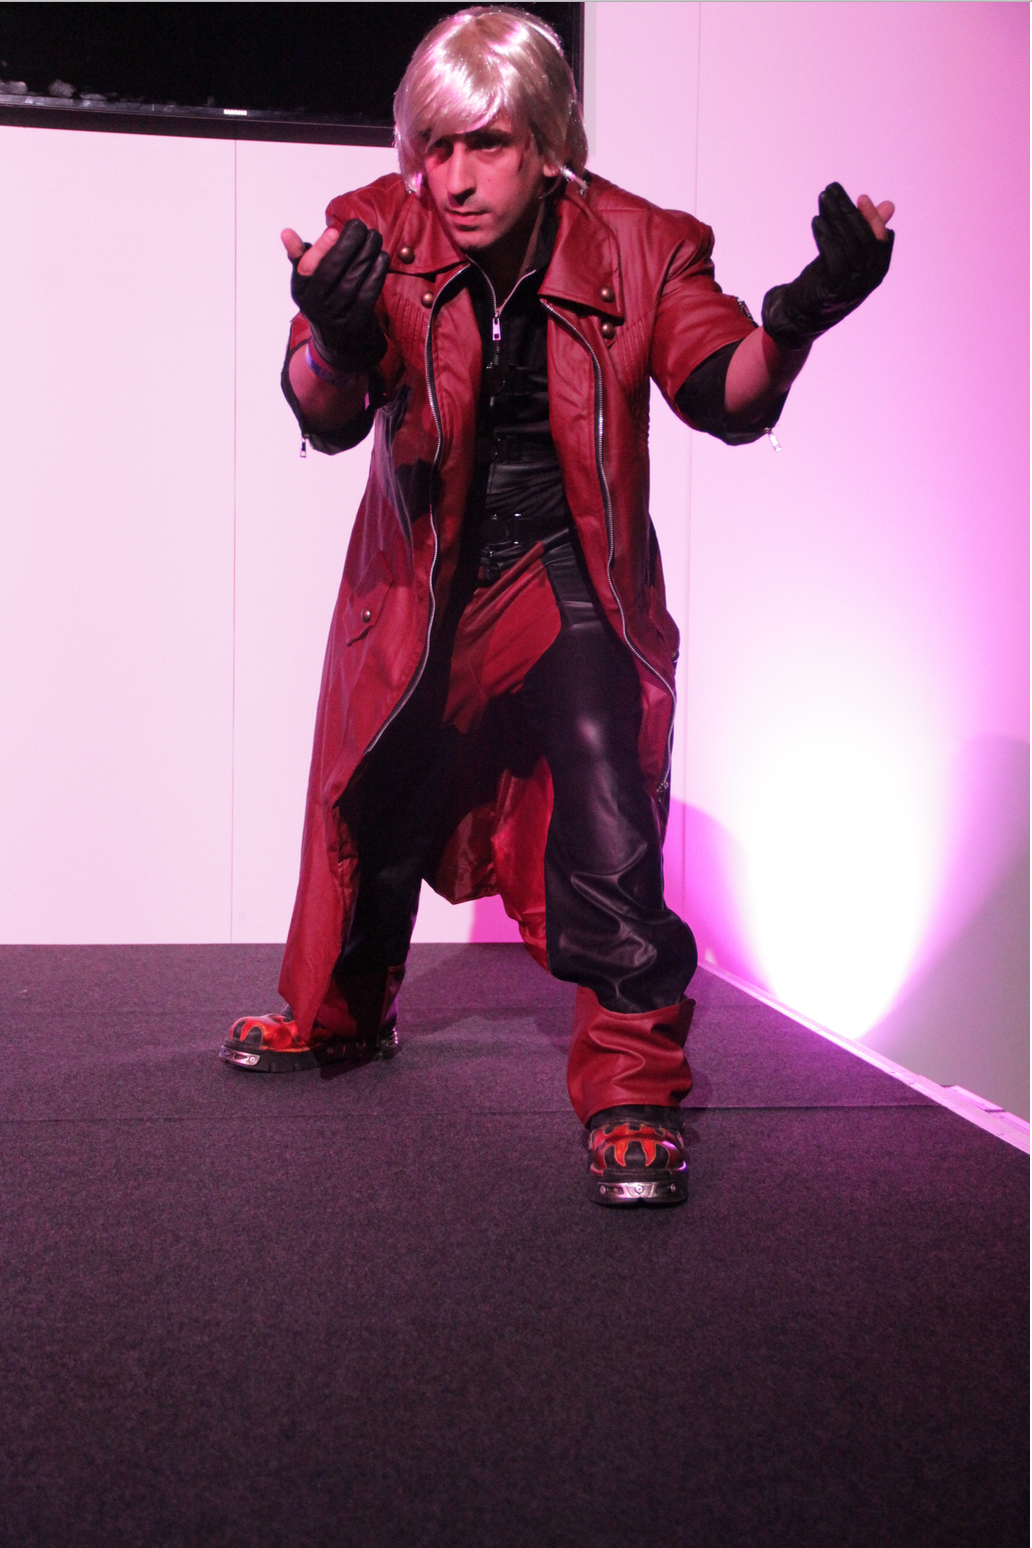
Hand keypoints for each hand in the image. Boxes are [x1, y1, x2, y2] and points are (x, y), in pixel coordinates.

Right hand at [280, 218, 388, 371]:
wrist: (340, 345)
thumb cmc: (326, 301)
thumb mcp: (309, 282)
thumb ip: (300, 256)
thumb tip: (286, 232)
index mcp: (300, 290)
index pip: (306, 268)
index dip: (320, 249)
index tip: (334, 231)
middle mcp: (314, 306)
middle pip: (331, 271)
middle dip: (348, 246)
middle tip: (361, 227)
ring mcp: (334, 318)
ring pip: (351, 282)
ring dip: (365, 256)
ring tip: (374, 237)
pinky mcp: (354, 325)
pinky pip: (366, 297)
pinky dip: (376, 276)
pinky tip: (382, 259)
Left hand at [761, 183, 894, 348]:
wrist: (799, 318)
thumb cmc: (824, 283)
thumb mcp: (846, 254)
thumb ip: (864, 232)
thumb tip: (887, 205)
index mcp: (876, 271)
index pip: (881, 240)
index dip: (872, 218)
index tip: (860, 197)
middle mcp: (869, 280)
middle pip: (864, 238)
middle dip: (849, 210)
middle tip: (833, 189)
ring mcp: (853, 287)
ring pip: (850, 244)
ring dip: (835, 217)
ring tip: (823, 198)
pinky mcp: (834, 290)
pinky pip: (835, 257)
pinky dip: (826, 237)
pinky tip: (816, 221)